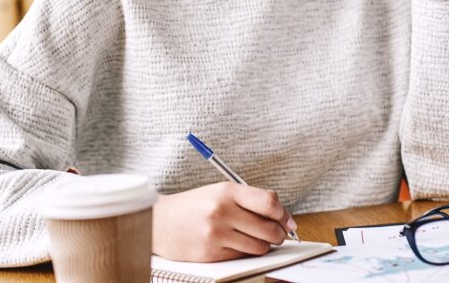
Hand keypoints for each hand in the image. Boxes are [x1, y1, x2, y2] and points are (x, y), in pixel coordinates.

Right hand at [151, 182, 295, 261]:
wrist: (161, 221)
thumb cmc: (195, 206)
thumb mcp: (220, 192)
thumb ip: (250, 201)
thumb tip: (285, 220)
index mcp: (226, 191)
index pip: (269, 202)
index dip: (284, 214)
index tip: (287, 221)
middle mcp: (222, 211)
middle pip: (269, 228)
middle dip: (278, 234)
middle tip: (276, 233)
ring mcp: (216, 234)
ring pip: (259, 246)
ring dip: (262, 245)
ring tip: (252, 238)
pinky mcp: (211, 253)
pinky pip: (243, 257)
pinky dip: (244, 252)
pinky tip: (234, 244)